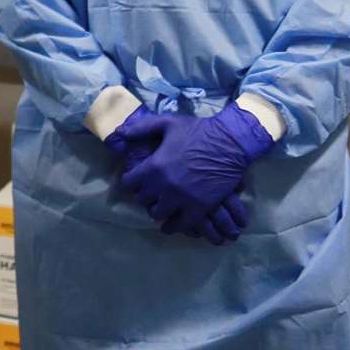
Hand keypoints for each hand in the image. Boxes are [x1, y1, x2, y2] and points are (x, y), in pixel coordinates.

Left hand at [118, 100, 274, 238]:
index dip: (131, 181)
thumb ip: (140, 128)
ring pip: (160, 213)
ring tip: (159, 208)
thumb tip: (119, 132)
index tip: (135, 181)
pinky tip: (170, 226)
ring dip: (157, 210)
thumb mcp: (166, 123)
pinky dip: (174, 226)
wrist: (229, 143)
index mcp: (154, 166)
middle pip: (143, 199)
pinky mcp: (199, 208)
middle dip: (144, 196)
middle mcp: (164, 186)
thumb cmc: (198, 131)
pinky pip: (182, 224)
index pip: (130, 183)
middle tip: (148, 194)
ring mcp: (182, 199)